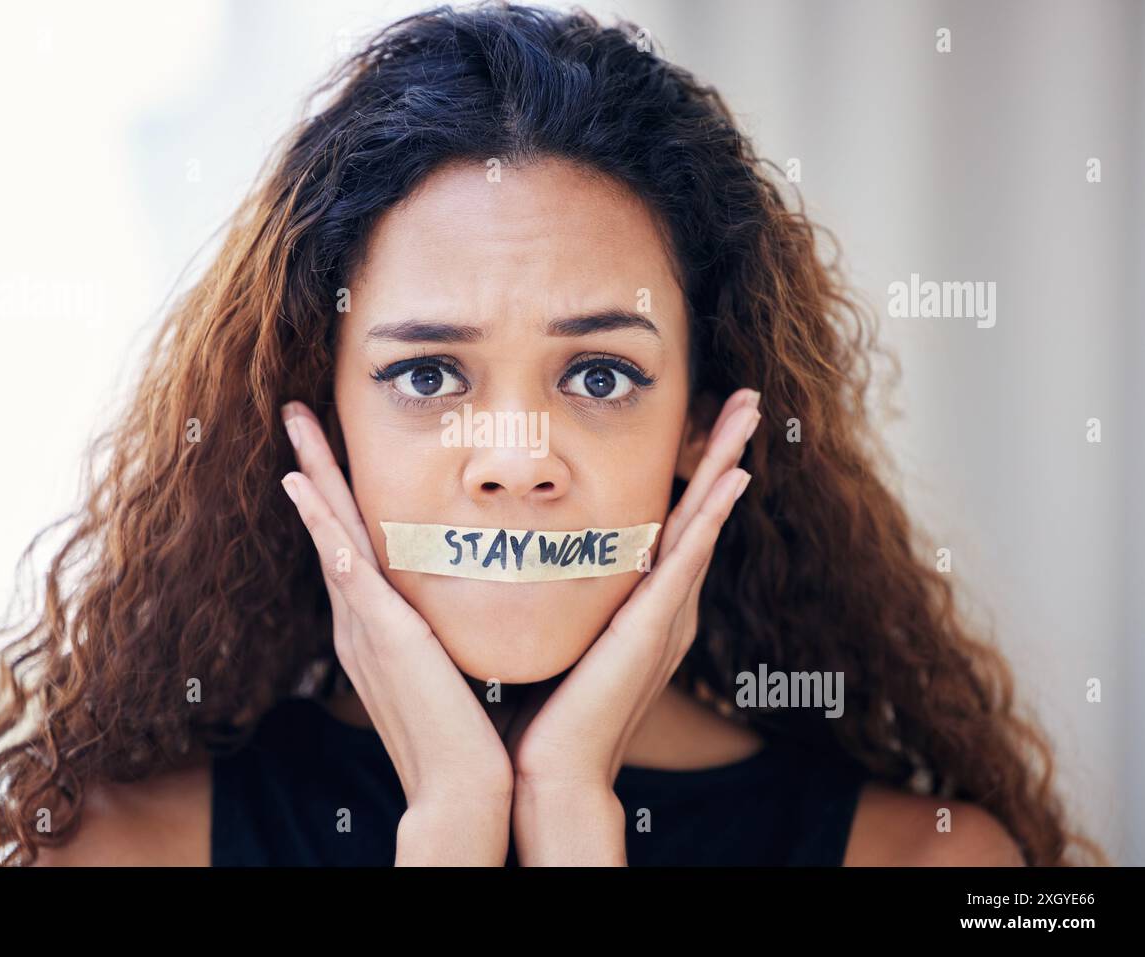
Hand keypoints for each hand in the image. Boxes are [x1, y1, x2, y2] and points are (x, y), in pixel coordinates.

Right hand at [279, 401, 513, 863]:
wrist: (462, 788)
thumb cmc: (470, 731)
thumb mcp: (455, 661)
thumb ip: (451, 624)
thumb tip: (479, 586)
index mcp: (379, 625)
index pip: (353, 543)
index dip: (339, 494)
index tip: (331, 446)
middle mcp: (361, 621)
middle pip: (331, 527)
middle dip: (315, 468)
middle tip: (297, 414)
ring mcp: (364, 627)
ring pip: (331, 535)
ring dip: (313, 478)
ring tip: (296, 428)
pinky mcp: (380, 635)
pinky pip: (345, 569)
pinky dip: (322, 527)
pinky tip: (305, 490)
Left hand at [503, 388, 760, 860]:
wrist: (545, 769)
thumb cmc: (539, 706)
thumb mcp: (552, 627)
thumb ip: (553, 587)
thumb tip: (518, 545)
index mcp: (640, 603)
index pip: (671, 522)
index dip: (691, 470)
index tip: (699, 418)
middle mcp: (663, 606)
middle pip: (700, 512)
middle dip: (723, 452)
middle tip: (747, 398)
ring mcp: (665, 617)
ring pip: (703, 523)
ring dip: (727, 466)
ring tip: (749, 415)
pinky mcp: (654, 631)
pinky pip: (688, 562)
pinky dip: (712, 518)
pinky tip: (733, 480)